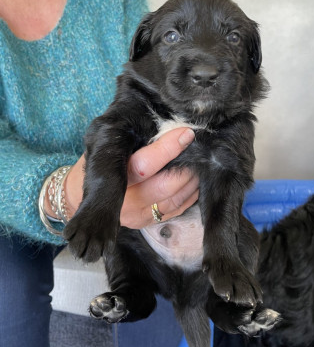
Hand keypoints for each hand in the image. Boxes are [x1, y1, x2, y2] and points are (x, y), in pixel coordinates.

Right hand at [62, 127, 197, 227]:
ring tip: (201, 163)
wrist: (80, 195)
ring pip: (175, 199)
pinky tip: (196, 180)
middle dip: (187, 167)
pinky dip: (190, 194)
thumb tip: (169, 123)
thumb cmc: (96, 161)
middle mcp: (126, 200)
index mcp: (112, 176)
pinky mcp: (147, 223)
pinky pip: (177, 210)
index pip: (145, 164)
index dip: (168, 148)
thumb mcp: (106, 144)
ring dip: (192, 180)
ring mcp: (137, 215)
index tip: (186, 133)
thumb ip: (131, 139)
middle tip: (199, 150)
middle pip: (165, 185)